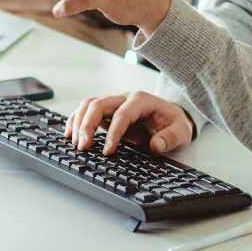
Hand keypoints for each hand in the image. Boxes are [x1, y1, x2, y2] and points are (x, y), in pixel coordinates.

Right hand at [64, 90, 194, 155]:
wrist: (172, 116)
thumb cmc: (174, 123)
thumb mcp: (181, 132)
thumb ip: (170, 138)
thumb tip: (155, 145)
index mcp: (141, 101)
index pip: (122, 114)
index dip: (113, 133)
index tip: (108, 152)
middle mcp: (124, 98)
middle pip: (98, 104)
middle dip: (87, 125)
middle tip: (83, 148)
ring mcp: (114, 103)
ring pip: (89, 105)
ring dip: (78, 122)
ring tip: (76, 144)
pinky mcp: (107, 111)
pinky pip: (86, 110)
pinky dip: (76, 120)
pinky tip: (70, 134)